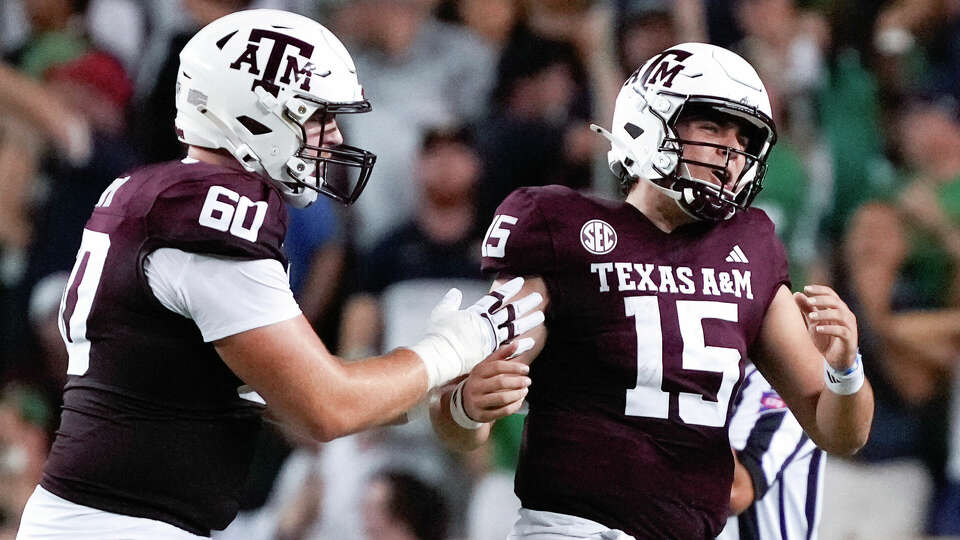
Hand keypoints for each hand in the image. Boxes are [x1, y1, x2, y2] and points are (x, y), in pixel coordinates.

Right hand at [411, 277, 544, 388]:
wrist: (440, 355)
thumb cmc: (438, 334)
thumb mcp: (442, 312)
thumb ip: (450, 301)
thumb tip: (455, 291)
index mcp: (476, 312)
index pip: (496, 297)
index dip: (510, 289)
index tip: (521, 281)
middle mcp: (486, 323)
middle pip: (510, 311)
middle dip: (525, 303)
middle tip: (539, 297)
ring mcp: (490, 338)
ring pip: (514, 328)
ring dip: (529, 321)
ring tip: (541, 316)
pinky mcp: (490, 352)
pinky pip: (509, 347)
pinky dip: (520, 344)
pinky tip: (532, 341)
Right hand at [461, 338, 534, 422]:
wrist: (464, 402)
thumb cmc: (481, 381)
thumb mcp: (486, 366)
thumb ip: (501, 355)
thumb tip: (516, 343)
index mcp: (477, 372)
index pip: (497, 366)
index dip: (513, 367)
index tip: (526, 369)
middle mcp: (475, 386)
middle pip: (500, 382)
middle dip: (518, 381)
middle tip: (528, 381)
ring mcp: (477, 401)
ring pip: (502, 398)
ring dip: (517, 394)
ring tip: (525, 390)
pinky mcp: (481, 415)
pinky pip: (502, 411)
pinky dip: (514, 406)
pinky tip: (520, 401)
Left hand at [793, 285, 857, 370]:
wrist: (835, 361)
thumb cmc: (825, 339)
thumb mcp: (813, 322)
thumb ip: (807, 309)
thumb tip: (796, 294)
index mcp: (838, 308)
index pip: (831, 294)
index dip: (819, 290)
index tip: (806, 288)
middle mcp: (846, 315)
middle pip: (836, 302)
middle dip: (821, 300)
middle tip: (808, 300)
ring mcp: (849, 327)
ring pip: (840, 315)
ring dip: (825, 313)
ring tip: (811, 316)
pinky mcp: (850, 339)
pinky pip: (842, 331)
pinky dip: (830, 329)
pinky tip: (818, 329)